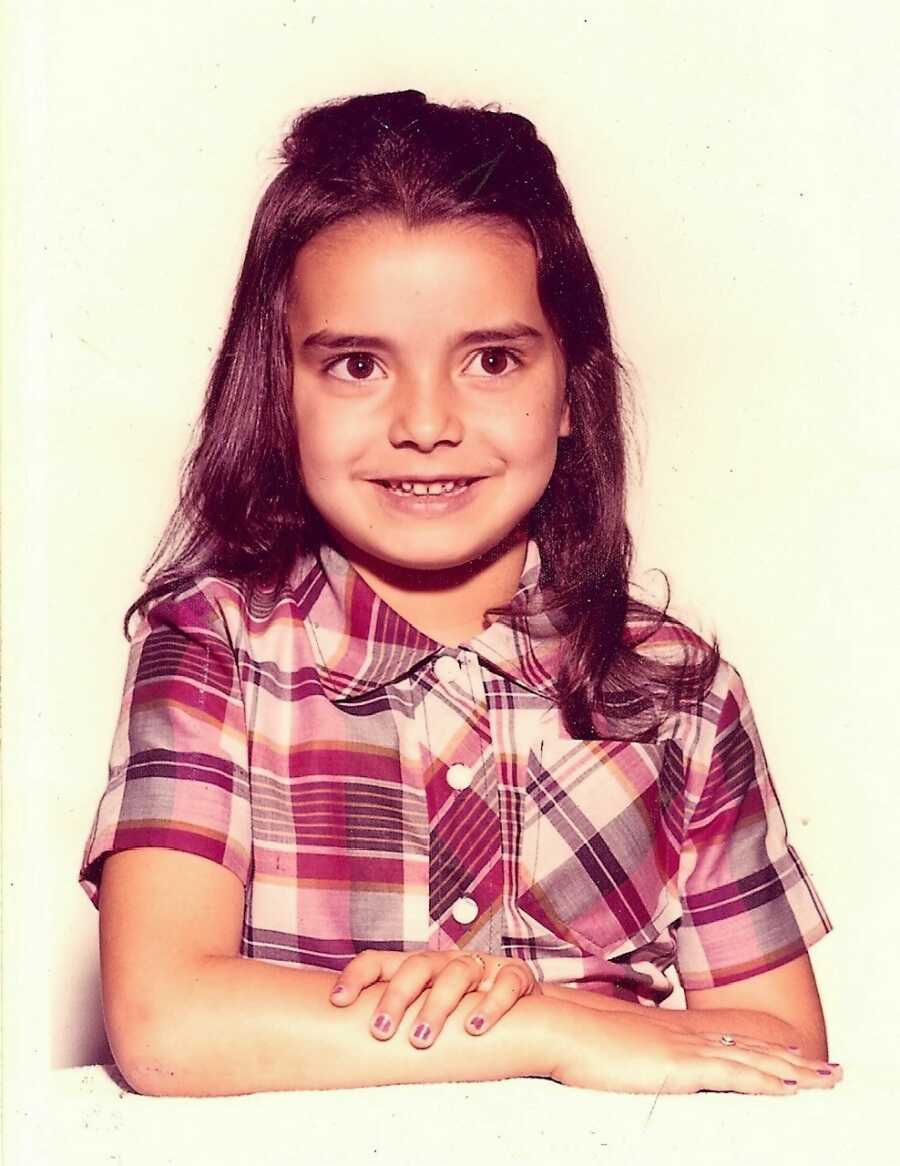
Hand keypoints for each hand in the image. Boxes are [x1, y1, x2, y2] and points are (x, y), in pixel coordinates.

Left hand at [329, 948, 540, 1047]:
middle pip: (416, 967)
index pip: (380, 960)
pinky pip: (505, 983)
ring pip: (457, 973)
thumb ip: (395, 1018)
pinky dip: (491, 1003)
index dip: (357, 976)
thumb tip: (338, 1046)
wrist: (526, 1008)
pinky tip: (476, 1028)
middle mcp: (445, 962)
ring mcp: (481, 966)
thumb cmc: (464, 1012)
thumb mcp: (427, 1009)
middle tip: (380, 1031)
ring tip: (422, 1039)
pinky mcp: (516, 976)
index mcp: (418, 968)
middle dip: (396, 997)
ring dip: (438, 1005)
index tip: (337, 1002)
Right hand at [551, 1008, 842, 1094]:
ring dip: (794, 1072)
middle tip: (828, 1070)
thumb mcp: (612, 1045)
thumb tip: (641, 1061)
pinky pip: (734, 1073)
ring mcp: (684, 1048)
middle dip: (793, 1061)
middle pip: (751, 1048)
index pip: (729, 1041)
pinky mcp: (678, 1064)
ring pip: (754, 1060)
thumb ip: (634, 1051)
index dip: (763, 1049)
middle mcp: (685, 1036)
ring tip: (826, 1079)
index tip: (790, 1054)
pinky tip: (789, 1087)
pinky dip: (765, 1079)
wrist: (558, 1027)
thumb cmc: (575, 1038)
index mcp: (671, 1033)